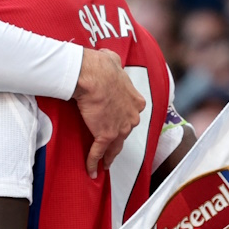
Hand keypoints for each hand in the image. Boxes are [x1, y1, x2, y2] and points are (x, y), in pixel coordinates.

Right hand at [73, 48, 144, 178]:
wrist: (94, 76)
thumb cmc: (102, 66)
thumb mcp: (113, 60)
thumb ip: (114, 63)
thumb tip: (108, 57)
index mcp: (136, 101)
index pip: (131, 115)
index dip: (123, 120)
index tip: (117, 125)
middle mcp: (132, 117)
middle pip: (124, 133)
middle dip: (117, 140)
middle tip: (110, 148)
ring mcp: (120, 128)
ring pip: (114, 147)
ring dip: (108, 157)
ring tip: (103, 165)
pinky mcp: (106, 136)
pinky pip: (99, 153)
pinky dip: (94, 163)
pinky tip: (92, 171)